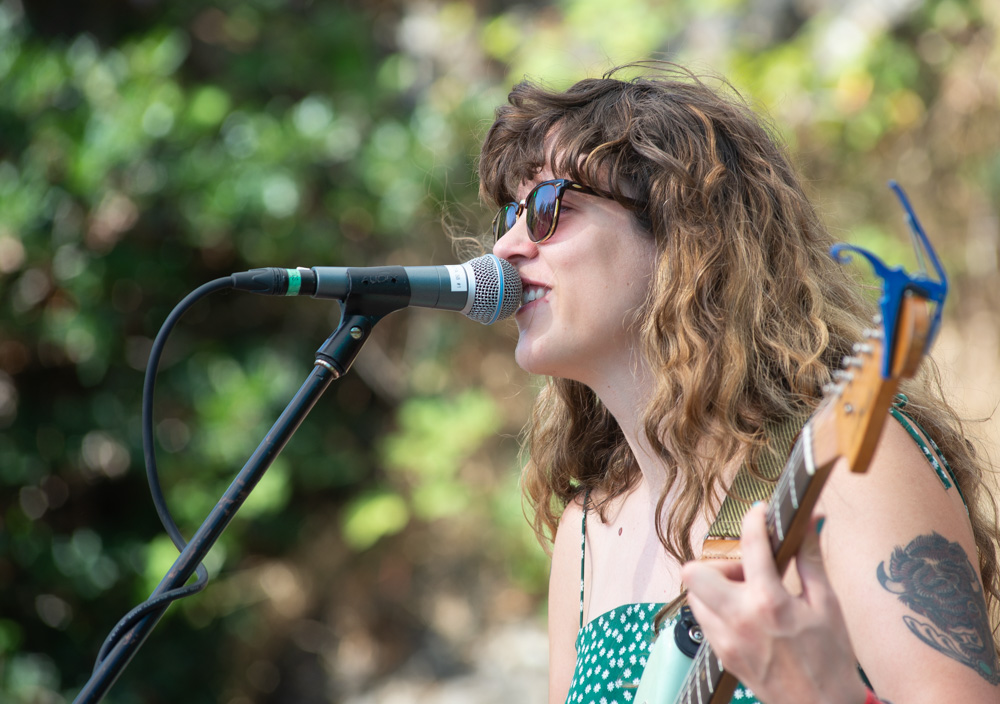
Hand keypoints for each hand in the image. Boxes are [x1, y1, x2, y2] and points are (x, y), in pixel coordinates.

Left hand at [681, 504, 867, 703]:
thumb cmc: (831, 659)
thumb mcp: (828, 605)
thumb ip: (811, 559)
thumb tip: (811, 520)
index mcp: (770, 603)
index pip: (752, 545)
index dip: (754, 519)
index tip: (760, 513)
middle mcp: (739, 619)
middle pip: (695, 571)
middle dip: (717, 563)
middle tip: (747, 571)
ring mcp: (725, 640)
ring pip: (693, 596)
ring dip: (715, 587)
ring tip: (748, 595)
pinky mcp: (721, 655)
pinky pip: (704, 619)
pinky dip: (718, 609)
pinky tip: (746, 616)